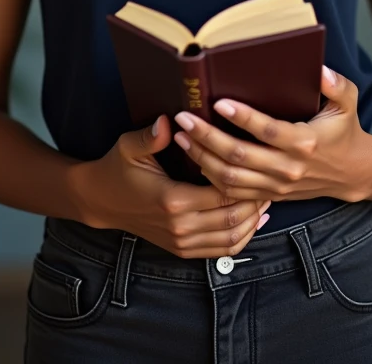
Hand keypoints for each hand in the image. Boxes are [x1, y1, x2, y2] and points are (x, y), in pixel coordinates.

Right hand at [67, 114, 271, 258]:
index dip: (244, 180)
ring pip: (231, 238)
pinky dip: (242, 238)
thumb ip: (151, 136)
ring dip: (253, 220)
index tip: (257, 163)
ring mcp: (182, 242)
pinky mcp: (182, 250)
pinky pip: (222, 250)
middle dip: (255, 200)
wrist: (101, 201)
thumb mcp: (130, 146)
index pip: (222, 192)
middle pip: (232, 217)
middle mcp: (180, 226)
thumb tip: (170, 120)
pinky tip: (254, 221)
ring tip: (265, 197)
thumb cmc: (118, 169)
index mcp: (173, 200)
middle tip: (270, 179)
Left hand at [173, 65, 371, 202]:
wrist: (352, 172)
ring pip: (231, 178)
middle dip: (207, 137)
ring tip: (182, 138)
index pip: (267, 131)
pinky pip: (235, 192)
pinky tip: (196, 160)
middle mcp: (289, 167)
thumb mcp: (348, 103)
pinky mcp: (271, 195)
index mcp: (305, 142)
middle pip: (240, 156)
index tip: (218, 102)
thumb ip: (336, 85)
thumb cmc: (345, 130)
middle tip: (184, 119)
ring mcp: (277, 185)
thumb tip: (320, 70)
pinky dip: (212, 178)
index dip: (242, 118)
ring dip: (202, 158)